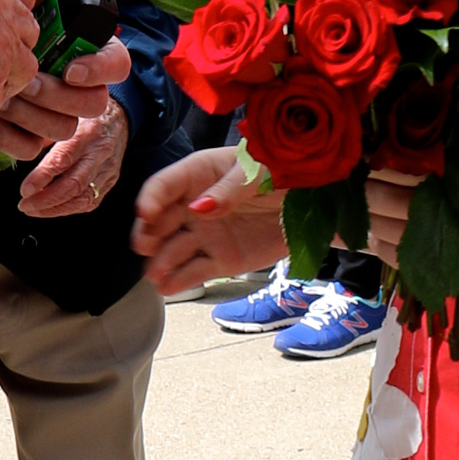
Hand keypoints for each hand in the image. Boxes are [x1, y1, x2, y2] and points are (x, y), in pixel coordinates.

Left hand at [0, 34, 132, 162]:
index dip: (99, 70)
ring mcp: (59, 113)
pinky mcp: (33, 134)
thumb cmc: (8, 22)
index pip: (118, 64)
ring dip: (31, 114)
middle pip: (94, 104)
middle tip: (27, 83)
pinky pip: (32, 147)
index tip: (69, 70)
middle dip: (57, 95)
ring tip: (4, 96)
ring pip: (63, 128)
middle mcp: (81, 86)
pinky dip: (12, 136)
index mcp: (89, 50)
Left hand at [18, 98, 130, 216]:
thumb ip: (46, 132)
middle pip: (75, 184)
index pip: (64, 159)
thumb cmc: (85, 114)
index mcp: (86, 132)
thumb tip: (20, 146)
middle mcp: (99, 153)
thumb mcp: (66, 113)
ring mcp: (108, 169)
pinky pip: (90, 202)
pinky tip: (51, 209)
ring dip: (55, 209)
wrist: (119, 117)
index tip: (24, 189)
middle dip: (46, 200)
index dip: (42, 177)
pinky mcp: (111, 181)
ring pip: (84, 198)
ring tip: (33, 210)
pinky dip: (69, 208)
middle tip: (24, 205)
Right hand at [132, 146, 286, 295]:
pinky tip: (167, 287)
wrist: (313, 203)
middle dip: (149, 233)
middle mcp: (195, 205)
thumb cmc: (284, 172)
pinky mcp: (221, 260)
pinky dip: (180, 281)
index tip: (146, 213)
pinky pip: (195, 272)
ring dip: (160, 262)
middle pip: (162, 220)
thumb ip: (229, 189)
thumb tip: (199, 208)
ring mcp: (206, 235)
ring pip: (173, 250)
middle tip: (145, 246)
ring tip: (155, 275)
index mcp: (200, 174)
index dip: (153, 198)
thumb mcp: (259, 172)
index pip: (166, 184)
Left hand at [364, 161, 458, 285]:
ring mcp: (431, 247)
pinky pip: (392, 257)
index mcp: (443, 183)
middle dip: (362, 188)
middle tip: (352, 178)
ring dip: (365, 216)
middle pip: (377, 199)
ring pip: (378, 230)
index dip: (370, 162)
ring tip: (358, 205)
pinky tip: (376, 231)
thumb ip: (436, 167)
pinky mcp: (434, 271)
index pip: (391, 169)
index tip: (359, 155)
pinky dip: (379, 242)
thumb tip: (393, 155)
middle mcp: (433, 215)